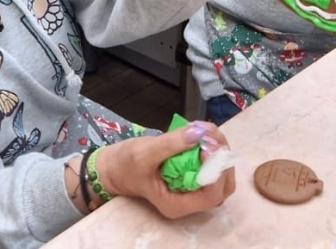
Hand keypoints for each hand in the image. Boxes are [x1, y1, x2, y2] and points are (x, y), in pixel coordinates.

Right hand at [95, 121, 234, 218]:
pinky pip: (211, 165)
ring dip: (219, 151)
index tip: (206, 145)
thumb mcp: (144, 153)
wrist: (113, 167)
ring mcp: (192, 189)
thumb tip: (199, 132)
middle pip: (222, 186)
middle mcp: (189, 201)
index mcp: (177, 205)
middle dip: (222, 158)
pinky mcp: (192, 176)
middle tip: (210, 135)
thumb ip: (171, 144)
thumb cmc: (125, 165)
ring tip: (207, 130)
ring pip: (220, 175)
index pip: (211, 195)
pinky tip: (203, 133)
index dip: (216, 170)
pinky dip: (212, 148)